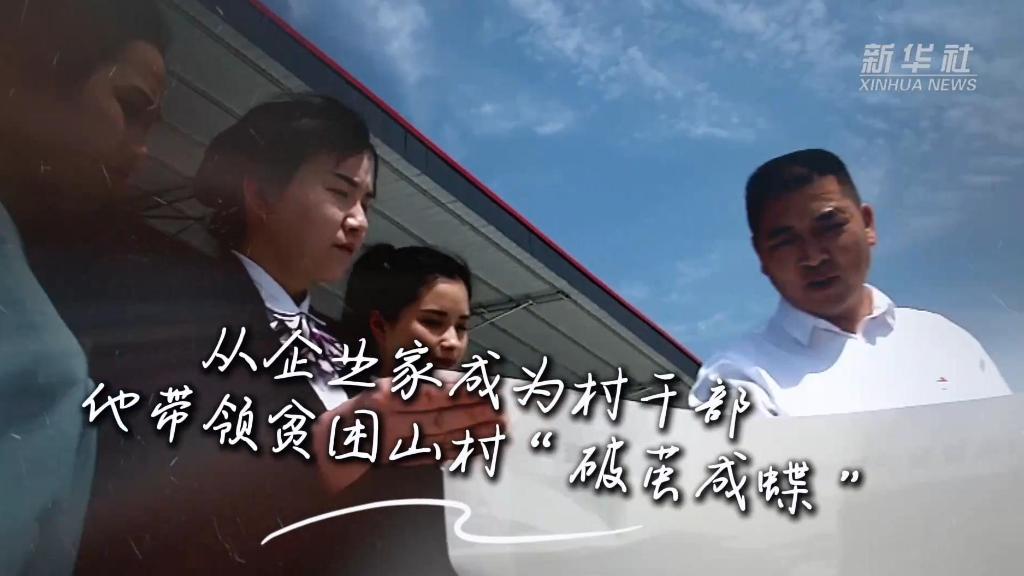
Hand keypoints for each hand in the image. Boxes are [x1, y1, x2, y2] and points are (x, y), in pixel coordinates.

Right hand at [311, 371, 506, 492]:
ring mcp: (395, 444)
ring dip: (471, 434)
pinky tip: (477, 448)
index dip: (461, 392)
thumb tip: (460, 384)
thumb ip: (417, 387)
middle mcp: (391, 421)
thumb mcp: (383, 388)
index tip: (486, 390)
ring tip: (498, 429)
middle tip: (502, 411)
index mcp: (387, 396)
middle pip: (439, 417)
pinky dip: (456, 452)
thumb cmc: (361, 411)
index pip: (431, 393)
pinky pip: (433, 456)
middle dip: (473, 414)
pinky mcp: (400, 463)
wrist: (328, 447)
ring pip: (439, 438)